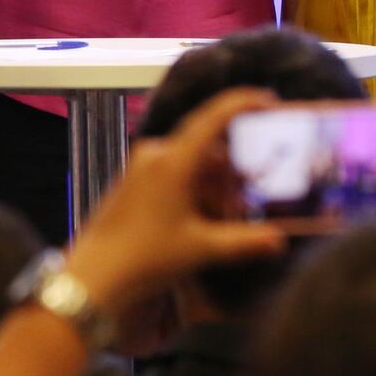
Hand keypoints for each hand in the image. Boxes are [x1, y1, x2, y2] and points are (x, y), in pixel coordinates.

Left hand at [62, 89, 284, 317]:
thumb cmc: (145, 258)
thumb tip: (280, 240)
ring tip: (231, 215)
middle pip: (208, 146)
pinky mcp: (136, 180)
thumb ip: (245, 242)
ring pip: (193, 162)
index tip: (270, 100)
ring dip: (216, 183)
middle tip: (255, 194)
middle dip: (234, 168)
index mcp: (173, 160)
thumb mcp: (203, 249)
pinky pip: (175, 172)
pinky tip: (207, 218)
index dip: (244, 102)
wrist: (95, 275)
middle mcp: (156, 154)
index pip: (213, 116)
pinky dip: (197, 188)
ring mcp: (143, 166)